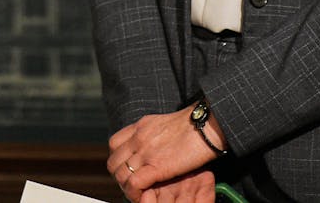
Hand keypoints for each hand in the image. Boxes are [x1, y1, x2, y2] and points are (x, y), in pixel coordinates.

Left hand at [107, 103, 222, 200]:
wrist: (206, 126)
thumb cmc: (193, 127)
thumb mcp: (164, 125)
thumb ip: (152, 135)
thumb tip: (151, 147)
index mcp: (140, 127)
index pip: (114, 144)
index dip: (118, 159)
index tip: (128, 168)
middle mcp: (138, 138)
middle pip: (114, 162)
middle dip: (120, 176)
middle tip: (133, 184)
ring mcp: (145, 152)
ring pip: (120, 174)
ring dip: (126, 187)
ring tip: (138, 192)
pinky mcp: (157, 166)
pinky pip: (134, 183)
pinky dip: (134, 193)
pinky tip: (143, 196)